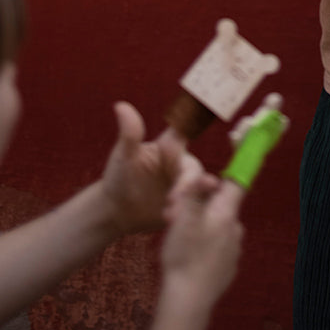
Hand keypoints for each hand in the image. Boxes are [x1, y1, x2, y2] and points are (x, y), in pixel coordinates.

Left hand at [98, 103, 203, 236]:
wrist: (116, 212)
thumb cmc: (118, 177)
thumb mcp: (123, 156)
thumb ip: (129, 133)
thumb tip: (120, 105)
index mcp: (170, 148)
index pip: (187, 131)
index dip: (199, 120)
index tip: (213, 107)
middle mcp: (181, 164)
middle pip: (194, 170)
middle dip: (187, 185)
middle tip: (172, 200)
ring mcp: (185, 186)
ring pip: (196, 192)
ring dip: (189, 202)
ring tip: (171, 216)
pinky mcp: (186, 205)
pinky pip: (195, 208)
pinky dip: (191, 214)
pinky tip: (178, 223)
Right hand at [159, 175, 243, 306]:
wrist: (188, 300)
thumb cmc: (184, 254)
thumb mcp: (182, 217)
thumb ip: (194, 193)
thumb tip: (208, 177)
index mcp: (228, 213)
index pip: (236, 185)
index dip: (222, 181)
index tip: (205, 185)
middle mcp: (236, 230)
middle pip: (222, 208)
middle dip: (201, 209)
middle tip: (176, 217)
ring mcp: (234, 252)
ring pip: (218, 230)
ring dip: (202, 229)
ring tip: (180, 241)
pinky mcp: (228, 270)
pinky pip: (217, 251)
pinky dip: (205, 249)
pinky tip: (189, 259)